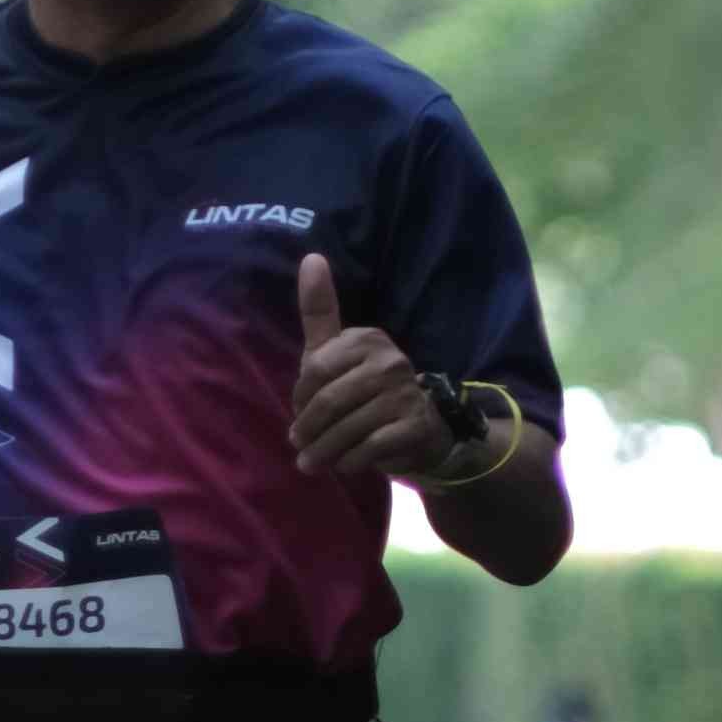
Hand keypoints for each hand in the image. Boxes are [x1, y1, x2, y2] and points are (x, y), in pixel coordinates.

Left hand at [286, 245, 443, 483]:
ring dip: (324, 452)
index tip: (300, 414)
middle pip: (328, 402)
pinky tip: (347, 464)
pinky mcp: (414, 426)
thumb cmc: (365, 390)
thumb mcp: (337, 352)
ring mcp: (405, 393)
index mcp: (367, 339)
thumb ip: (320, 310)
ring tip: (314, 462)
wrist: (421, 432)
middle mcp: (390, 360)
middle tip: (301, 446)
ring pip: (346, 429)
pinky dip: (350, 462)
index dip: (300, 400)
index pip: (314, 371)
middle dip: (309, 430)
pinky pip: (368, 448)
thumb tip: (311, 257)